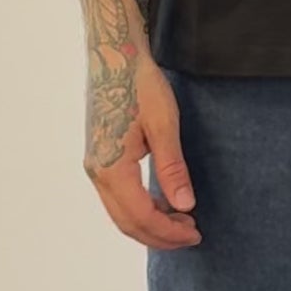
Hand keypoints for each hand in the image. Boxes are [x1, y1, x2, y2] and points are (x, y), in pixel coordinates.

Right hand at [86, 48, 201, 249]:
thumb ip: (172, 168)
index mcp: (111, 167)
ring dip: (150, 223)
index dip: (168, 231)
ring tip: (181, 220)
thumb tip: (184, 205)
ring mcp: (95, 165)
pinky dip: (140, 208)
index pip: (141, 216)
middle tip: (192, 234)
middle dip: (159, 235)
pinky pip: (118, 196)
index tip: (195, 233)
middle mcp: (97, 172)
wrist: (114, 55)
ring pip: (120, 212)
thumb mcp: (163, 125)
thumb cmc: (140, 85)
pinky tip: (162, 203)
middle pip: (127, 222)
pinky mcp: (99, 157)